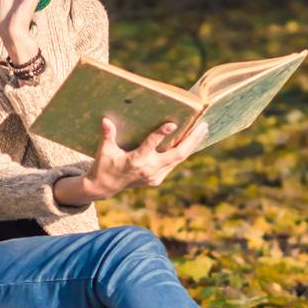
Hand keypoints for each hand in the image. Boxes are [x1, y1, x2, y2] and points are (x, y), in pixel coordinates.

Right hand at [83, 115, 209, 200]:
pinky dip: (183, 152)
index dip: (161, 134)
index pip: (150, 146)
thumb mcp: (104, 150)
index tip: (172, 123)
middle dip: (191, 140)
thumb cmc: (104, 164)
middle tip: (203, 125)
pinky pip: (174, 164)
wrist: (106, 186)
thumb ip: (107, 136)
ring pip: (178, 159)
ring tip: (202, 129)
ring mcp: (155, 176)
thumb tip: (106, 121)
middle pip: (176, 155)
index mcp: (135, 161)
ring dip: (191, 145)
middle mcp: (148, 170)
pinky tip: (191, 141)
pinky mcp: (157, 179)